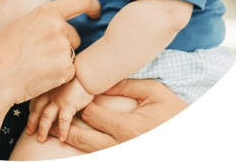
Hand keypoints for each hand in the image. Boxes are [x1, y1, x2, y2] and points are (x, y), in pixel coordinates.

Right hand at [0, 0, 100, 108]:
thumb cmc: (4, 51)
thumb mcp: (19, 23)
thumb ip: (40, 19)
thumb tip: (52, 18)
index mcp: (46, 12)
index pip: (80, 1)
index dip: (92, 5)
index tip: (95, 12)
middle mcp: (58, 27)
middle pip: (74, 36)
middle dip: (64, 45)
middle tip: (40, 55)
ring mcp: (63, 48)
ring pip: (71, 54)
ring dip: (60, 60)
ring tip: (38, 66)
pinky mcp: (66, 69)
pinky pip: (70, 71)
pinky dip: (60, 75)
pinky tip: (42, 76)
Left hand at [28, 78, 93, 143]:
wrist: (85, 72)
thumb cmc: (76, 76)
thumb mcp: (61, 81)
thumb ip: (57, 89)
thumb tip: (57, 97)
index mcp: (47, 87)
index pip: (35, 100)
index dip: (31, 111)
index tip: (29, 119)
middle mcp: (50, 94)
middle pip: (37, 110)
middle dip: (32, 122)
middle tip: (29, 133)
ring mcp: (58, 100)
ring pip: (46, 117)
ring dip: (43, 129)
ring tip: (41, 140)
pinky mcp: (68, 105)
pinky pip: (63, 121)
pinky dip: (61, 130)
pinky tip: (62, 139)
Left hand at [49, 79, 189, 151]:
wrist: (186, 131)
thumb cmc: (175, 113)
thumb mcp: (153, 92)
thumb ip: (125, 86)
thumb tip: (102, 81)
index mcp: (127, 128)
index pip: (91, 114)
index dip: (79, 103)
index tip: (72, 95)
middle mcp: (121, 147)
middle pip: (81, 138)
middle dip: (63, 127)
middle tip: (49, 119)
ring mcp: (120, 156)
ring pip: (87, 152)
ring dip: (70, 141)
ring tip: (53, 133)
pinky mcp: (121, 160)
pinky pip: (97, 156)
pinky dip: (86, 151)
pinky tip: (76, 143)